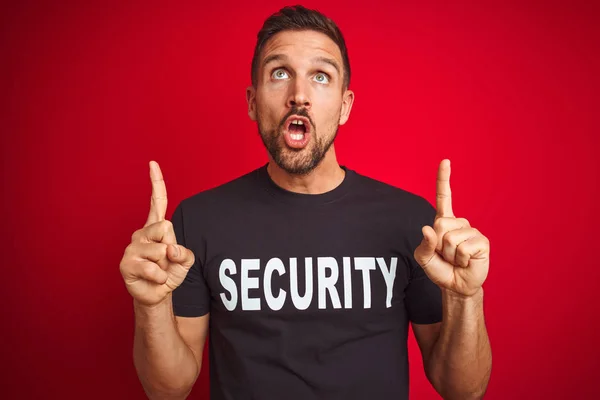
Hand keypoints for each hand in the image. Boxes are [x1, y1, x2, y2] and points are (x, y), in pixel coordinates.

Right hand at [119, 161, 195, 305]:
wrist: (158, 295)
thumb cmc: (170, 273)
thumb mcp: (185, 260)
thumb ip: (185, 251)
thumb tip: (169, 249)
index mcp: (156, 227)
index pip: (157, 201)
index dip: (156, 182)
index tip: (153, 163)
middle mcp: (142, 233)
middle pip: (165, 227)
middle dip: (172, 247)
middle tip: (166, 261)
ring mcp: (132, 247)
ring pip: (160, 250)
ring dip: (166, 266)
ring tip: (159, 271)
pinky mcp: (126, 263)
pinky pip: (153, 268)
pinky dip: (160, 277)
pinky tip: (153, 279)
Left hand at [414, 159, 489, 296]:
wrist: (456, 286)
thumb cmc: (440, 269)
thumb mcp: (423, 258)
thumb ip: (423, 244)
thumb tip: (428, 229)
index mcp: (444, 222)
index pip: (443, 197)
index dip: (444, 179)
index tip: (445, 161)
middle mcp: (459, 223)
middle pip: (440, 225)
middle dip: (437, 245)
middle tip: (445, 256)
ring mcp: (472, 231)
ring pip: (450, 239)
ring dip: (449, 255)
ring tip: (456, 260)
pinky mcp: (482, 242)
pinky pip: (463, 248)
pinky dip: (460, 259)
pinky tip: (466, 262)